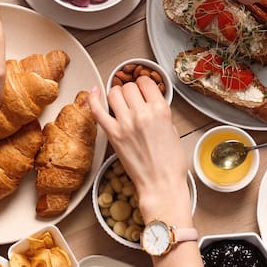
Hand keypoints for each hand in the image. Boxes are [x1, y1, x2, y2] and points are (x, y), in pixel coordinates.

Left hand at [87, 79, 190, 219]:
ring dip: (117, 94)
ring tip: (120, 102)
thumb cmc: (170, 163)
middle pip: (129, 87)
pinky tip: (94, 92)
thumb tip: (150, 105)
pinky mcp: (113, 134)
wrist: (161, 184)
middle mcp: (142, 113)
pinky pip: (97, 110)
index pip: (146, 82)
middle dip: (131, 91)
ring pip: (114, 93)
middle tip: (133, 99)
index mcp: (160, 110)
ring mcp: (125, 123)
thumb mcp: (173, 131)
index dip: (143, 84)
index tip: (142, 88)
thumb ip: (160, 114)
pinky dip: (93, 99)